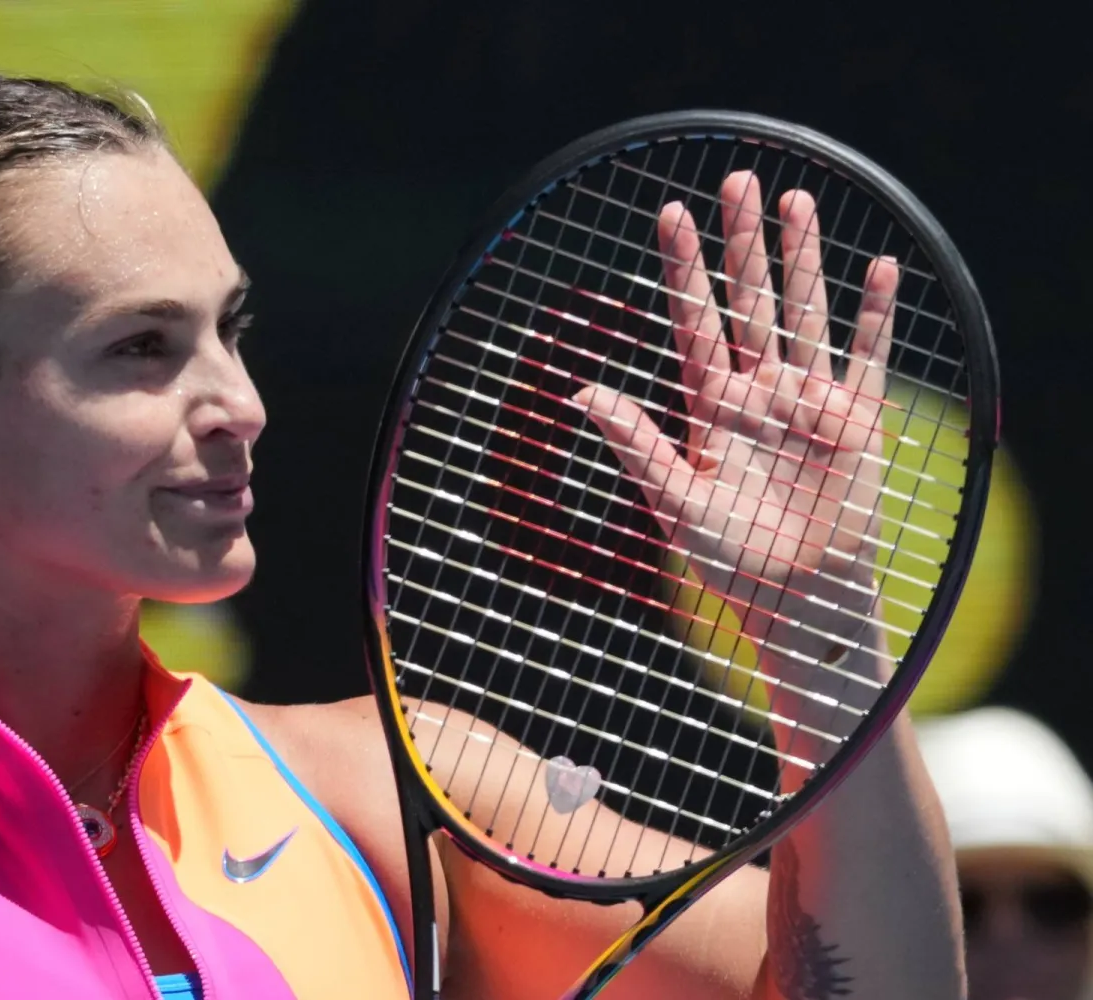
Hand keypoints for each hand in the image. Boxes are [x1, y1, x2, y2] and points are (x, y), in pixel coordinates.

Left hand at [574, 171, 895, 664]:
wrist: (796, 597)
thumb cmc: (729, 556)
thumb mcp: (675, 501)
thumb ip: (636, 445)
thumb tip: (580, 394)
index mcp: (711, 405)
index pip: (694, 320)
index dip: (683, 268)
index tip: (669, 213)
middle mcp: (758, 390)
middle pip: (749, 301)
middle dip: (743, 242)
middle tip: (737, 178)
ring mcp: (808, 401)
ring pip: (805, 314)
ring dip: (804, 259)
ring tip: (797, 200)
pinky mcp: (856, 422)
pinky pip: (867, 360)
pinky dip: (876, 318)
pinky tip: (881, 269)